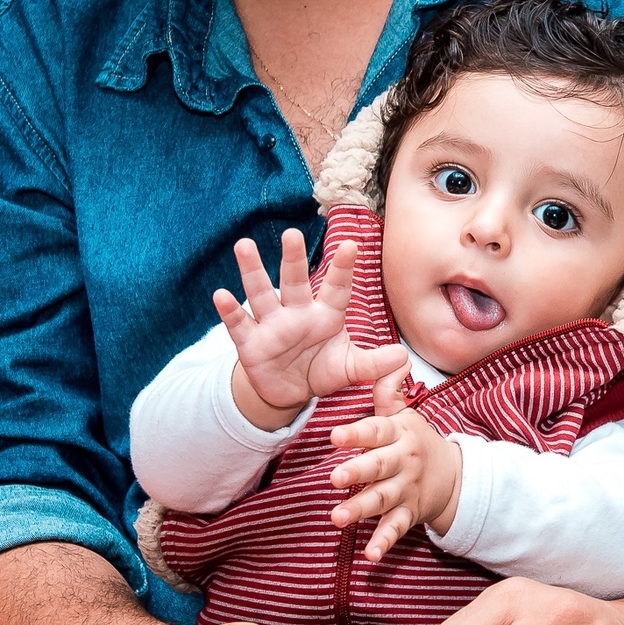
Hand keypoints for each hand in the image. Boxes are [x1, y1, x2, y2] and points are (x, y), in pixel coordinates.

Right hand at [214, 229, 407, 428]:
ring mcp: (272, 325)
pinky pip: (239, 324)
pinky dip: (230, 310)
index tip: (351, 245)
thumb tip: (402, 358)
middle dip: (293, 259)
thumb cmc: (322, 369)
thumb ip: (374, 364)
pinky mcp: (250, 342)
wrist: (290, 391)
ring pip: (262, 293)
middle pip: (295, 281)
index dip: (343, 268)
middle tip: (291, 234)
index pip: (336, 288)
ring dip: (253, 271)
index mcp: (326, 315)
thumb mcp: (350, 368)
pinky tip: (221, 294)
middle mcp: (297, 312)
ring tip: (244, 246)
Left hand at [329, 368, 461, 560]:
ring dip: (360, 509)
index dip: (356, 433)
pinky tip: (369, 556)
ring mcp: (406, 489)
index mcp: (398, 434)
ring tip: (337, 518)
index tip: (334, 436)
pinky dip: (383, 543)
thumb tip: (390, 356)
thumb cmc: (416, 440)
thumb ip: (388, 390)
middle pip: (378, 466)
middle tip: (333, 478)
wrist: (455, 476)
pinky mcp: (408, 514)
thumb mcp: (405, 414)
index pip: (376, 431)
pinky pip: (396, 530)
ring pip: (382, 499)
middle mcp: (402, 461)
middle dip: (357, 472)